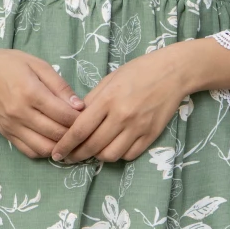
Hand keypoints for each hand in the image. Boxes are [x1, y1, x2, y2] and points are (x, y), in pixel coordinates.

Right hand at [0, 41, 82, 159]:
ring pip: (44, 148)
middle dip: (74, 133)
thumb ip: (60, 86)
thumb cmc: (10, 63)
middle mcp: (20, 113)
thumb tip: (79, 106)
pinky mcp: (6, 134)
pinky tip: (53, 142)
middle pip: (56, 134)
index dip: (80, 119)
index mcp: (30, 92)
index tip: (88, 115)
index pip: (63, 115)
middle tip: (83, 129)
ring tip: (70, 138)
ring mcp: (12, 126)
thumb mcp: (39, 65)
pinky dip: (45, 151)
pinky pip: (29, 151)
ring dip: (60, 147)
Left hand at [50, 39, 229, 164]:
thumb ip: (92, 101)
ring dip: (97, 156)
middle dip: (77, 155)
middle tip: (69, 157)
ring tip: (93, 150)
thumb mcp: (109, 79)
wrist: (173, 72)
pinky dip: (118, 155)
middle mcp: (122, 116)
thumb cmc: (138, 72)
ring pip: (110, 155)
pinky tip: (113, 147)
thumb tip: (75, 121)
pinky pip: (129, 155)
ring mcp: (138, 127)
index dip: (65, 145)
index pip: (80, 129)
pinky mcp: (151, 135)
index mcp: (108, 99)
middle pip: (93, 146)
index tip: (57, 153)